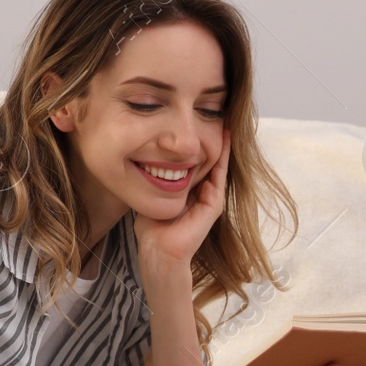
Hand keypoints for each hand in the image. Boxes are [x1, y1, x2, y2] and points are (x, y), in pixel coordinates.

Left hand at [135, 125, 228, 270]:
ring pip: (217, 164)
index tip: (197, 120)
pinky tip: (224, 139)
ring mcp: (210, 198)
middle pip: (209, 160)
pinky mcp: (213, 205)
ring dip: (222, 143)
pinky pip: (218, 176)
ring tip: (226, 119)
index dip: (197, 142)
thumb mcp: (151, 194)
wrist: (158, 252)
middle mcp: (202, 192)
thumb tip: (139, 157)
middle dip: (212, 138)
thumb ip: (151, 179)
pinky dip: (222, 158)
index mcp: (188, 190)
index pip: (195, 161)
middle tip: (219, 112)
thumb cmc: (151, 228)